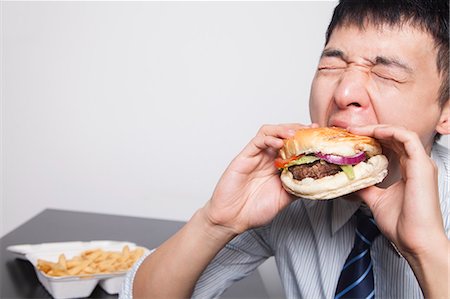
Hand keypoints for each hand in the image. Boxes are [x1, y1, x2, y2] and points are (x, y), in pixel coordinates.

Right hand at [204, 123, 316, 233]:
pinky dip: (270, 137)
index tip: (320, 137)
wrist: (232, 219)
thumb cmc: (254, 211)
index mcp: (277, 167)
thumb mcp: (284, 199)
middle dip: (299, 130)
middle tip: (311, 130)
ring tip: (296, 133)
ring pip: (271, 132)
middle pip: (284, 134)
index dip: (306, 140)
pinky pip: (258, 141)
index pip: (293, 146)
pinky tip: (280, 142)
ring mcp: (256, 156)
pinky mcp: (245, 157)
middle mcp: (267, 158)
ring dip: (284, 129)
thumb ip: (297, 188)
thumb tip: (317, 181)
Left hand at [349, 125, 448, 296]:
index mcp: (408, 171)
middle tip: (349, 130)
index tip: (351, 138)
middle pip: (394, 138)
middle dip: (371, 131)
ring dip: (378, 129)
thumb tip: (350, 182)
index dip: (372, 139)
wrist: (415, 241)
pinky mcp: (422, 166)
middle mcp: (416, 165)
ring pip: (400, 134)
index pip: (391, 146)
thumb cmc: (402, 225)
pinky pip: (407, 138)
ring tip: (357, 130)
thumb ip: (366, 188)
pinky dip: (390, 132)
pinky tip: (373, 133)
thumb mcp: (377, 200)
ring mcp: (421, 164)